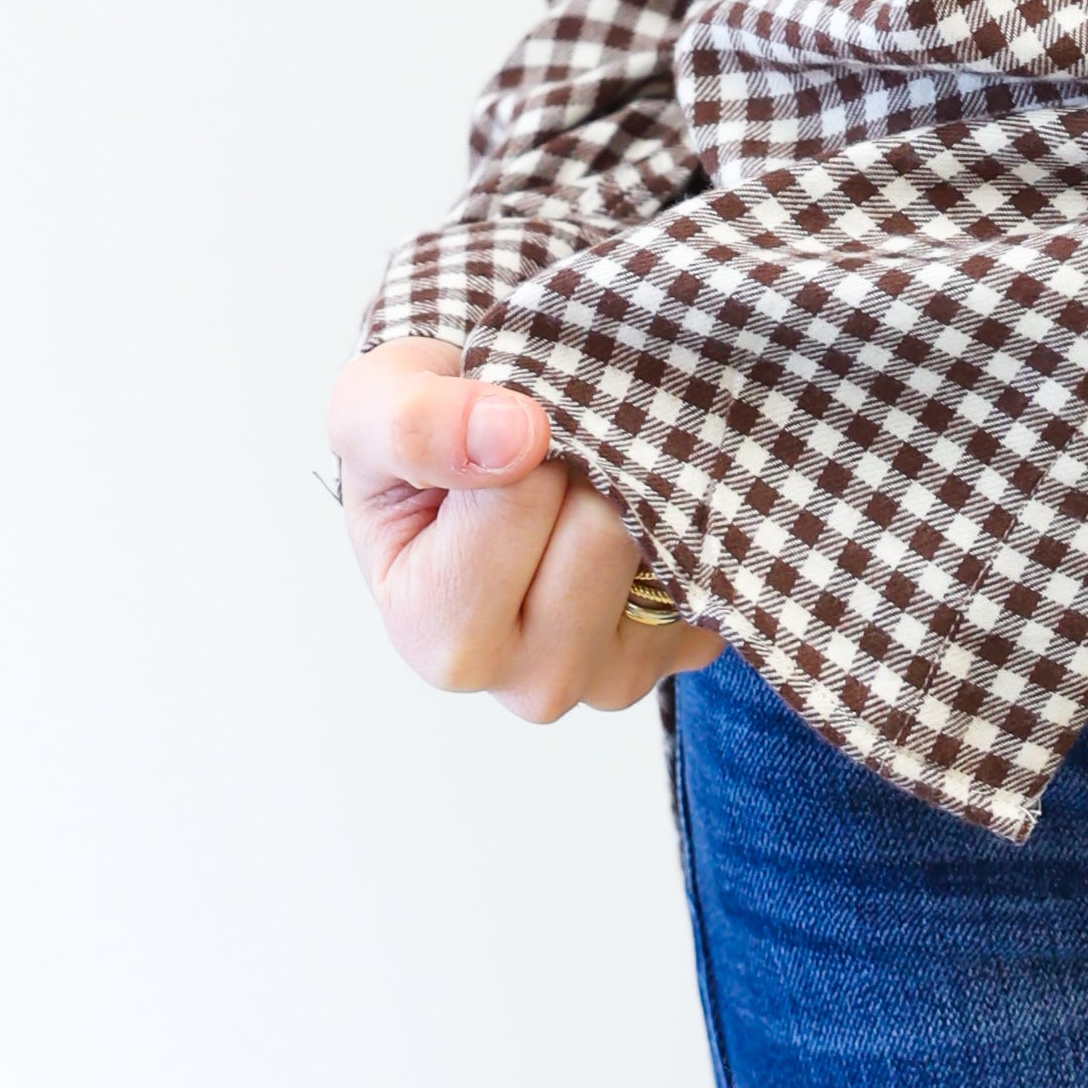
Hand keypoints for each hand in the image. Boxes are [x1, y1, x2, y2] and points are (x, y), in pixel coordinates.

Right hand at [330, 340, 720, 715]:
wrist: (485, 451)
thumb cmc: (424, 438)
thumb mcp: (373, 407)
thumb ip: (416, 422)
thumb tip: (516, 436)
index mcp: (438, 636)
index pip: (519, 498)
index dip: (515, 430)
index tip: (491, 424)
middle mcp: (530, 680)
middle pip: (602, 530)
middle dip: (583, 456)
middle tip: (546, 447)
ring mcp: (614, 675)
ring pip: (663, 541)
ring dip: (638, 474)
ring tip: (582, 470)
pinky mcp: (683, 649)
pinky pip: (713, 556)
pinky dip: (684, 506)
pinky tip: (632, 498)